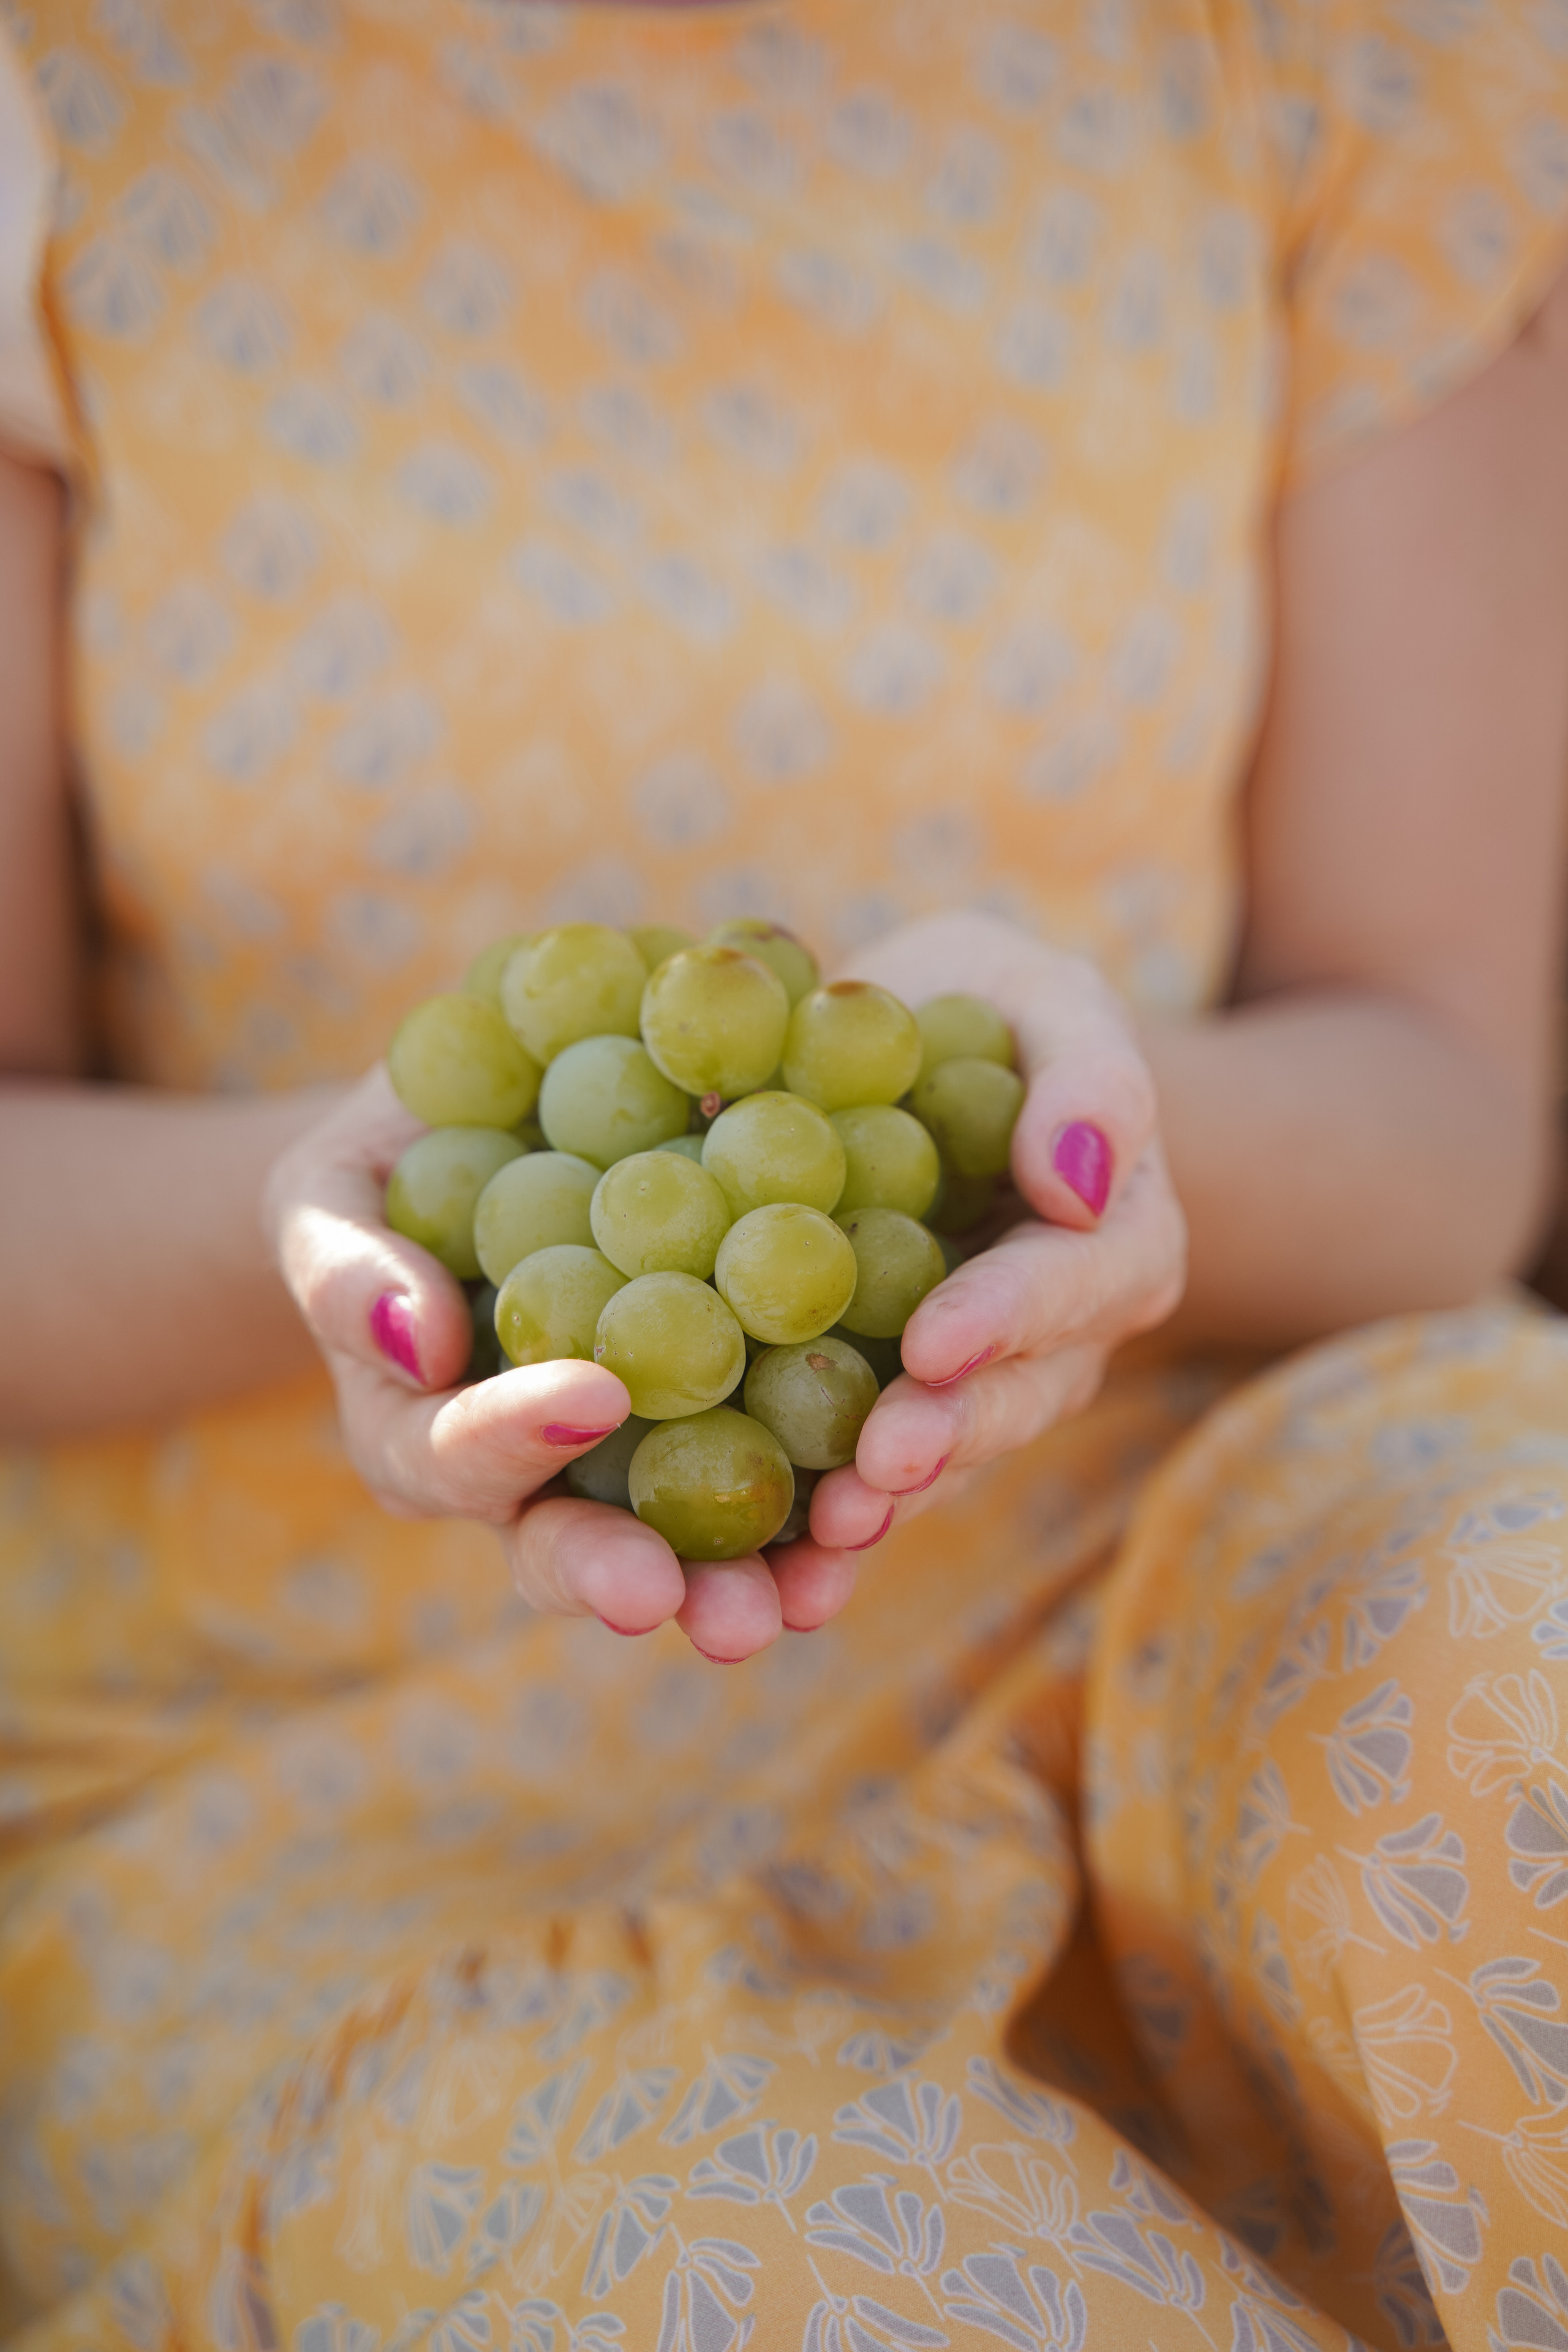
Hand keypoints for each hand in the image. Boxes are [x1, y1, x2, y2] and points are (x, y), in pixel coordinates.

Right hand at [263, 1067, 857, 1660]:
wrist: (520, 1118)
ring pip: (689, 1537)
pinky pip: (792, 1466)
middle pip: (567, 1544)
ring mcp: (643, 1456)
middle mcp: (538, 1476)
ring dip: (751, 1574)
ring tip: (811, 1594)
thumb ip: (343, 1265)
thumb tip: (416, 1342)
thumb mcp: (333, 1186)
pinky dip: (839, 1486)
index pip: (452, 1459)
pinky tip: (898, 1488)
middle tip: (680, 1598)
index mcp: (428, 1432)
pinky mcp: (748, 1411)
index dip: (511, 1438)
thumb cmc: (398, 1156)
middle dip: (621, 1571)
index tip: (590, 1394)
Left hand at [808, 911, 1186, 1552]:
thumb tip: (1079, 1177)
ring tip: (820, 1538)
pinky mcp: (885, 1416)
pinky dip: (820, 1532)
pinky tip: (767, 1574)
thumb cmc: (984, 1011)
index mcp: (1111, 1237)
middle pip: (1015, 1398)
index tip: (934, 1343)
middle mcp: (1055, 1339)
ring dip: (887, 1507)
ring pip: (944, 1459)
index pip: (1078, 1281)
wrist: (907, 1073)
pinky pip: (865, 1480)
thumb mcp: (1038, 994)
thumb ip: (1088, 1068)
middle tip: (874, 1468)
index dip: (1010, 1316)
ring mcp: (973, 1391)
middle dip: (948, 1436)